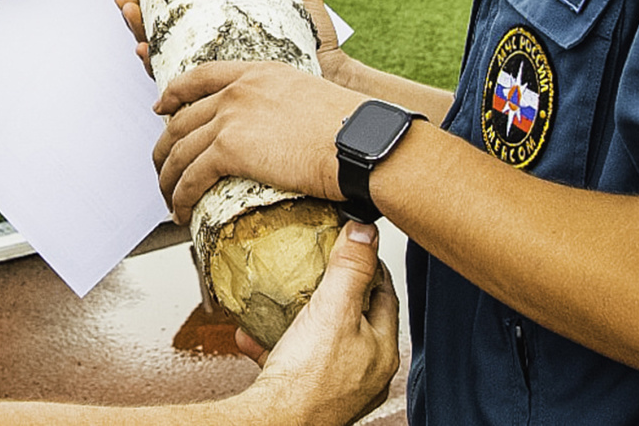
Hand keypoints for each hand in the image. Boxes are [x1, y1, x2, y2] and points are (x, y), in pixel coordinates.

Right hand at [116, 0, 348, 104]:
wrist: (331, 75)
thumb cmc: (317, 36)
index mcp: (224, 16)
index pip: (181, 0)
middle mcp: (212, 39)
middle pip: (163, 24)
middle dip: (137, 10)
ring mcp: (212, 60)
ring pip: (163, 47)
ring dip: (140, 32)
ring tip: (130, 12)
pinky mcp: (218, 82)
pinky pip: (178, 75)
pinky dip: (156, 64)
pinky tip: (146, 50)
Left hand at [153, 61, 362, 223]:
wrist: (359, 142)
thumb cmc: (352, 129)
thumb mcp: (313, 97)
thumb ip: (286, 106)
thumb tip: (285, 130)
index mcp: (259, 72)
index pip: (202, 76)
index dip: (174, 93)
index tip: (161, 105)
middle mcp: (238, 89)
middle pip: (182, 118)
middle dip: (164, 147)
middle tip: (161, 167)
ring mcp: (231, 116)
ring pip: (179, 150)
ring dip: (168, 179)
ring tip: (168, 200)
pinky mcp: (230, 149)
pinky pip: (191, 177)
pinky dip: (181, 197)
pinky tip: (181, 212)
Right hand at [245, 222, 398, 425]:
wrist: (275, 424)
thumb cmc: (308, 378)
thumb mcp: (333, 308)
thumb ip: (351, 268)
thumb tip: (366, 231)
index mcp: (382, 351)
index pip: (386, 295)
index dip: (370, 266)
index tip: (353, 247)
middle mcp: (366, 373)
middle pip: (354, 318)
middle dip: (334, 291)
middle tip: (318, 269)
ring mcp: (337, 387)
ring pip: (321, 340)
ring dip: (301, 318)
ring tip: (283, 299)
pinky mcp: (307, 396)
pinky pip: (291, 361)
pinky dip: (273, 344)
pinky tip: (252, 332)